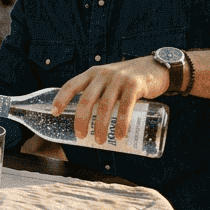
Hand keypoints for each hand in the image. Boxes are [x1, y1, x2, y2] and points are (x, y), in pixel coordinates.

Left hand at [52, 56, 168, 143]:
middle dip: (81, 120)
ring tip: (99, 141)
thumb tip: (84, 118)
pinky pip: (125, 107)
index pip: (71, 84)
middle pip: (86, 99)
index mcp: (93, 73)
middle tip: (80, 136)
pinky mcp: (135, 85)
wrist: (154, 68)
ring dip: (100, 126)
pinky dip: (121, 123)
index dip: (61, 98)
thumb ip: (97, 92)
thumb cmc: (127, 79)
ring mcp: (119, 79)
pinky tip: (119, 135)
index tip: (54, 113)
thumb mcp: (108, 80)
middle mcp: (103, 74)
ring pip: (105, 106)